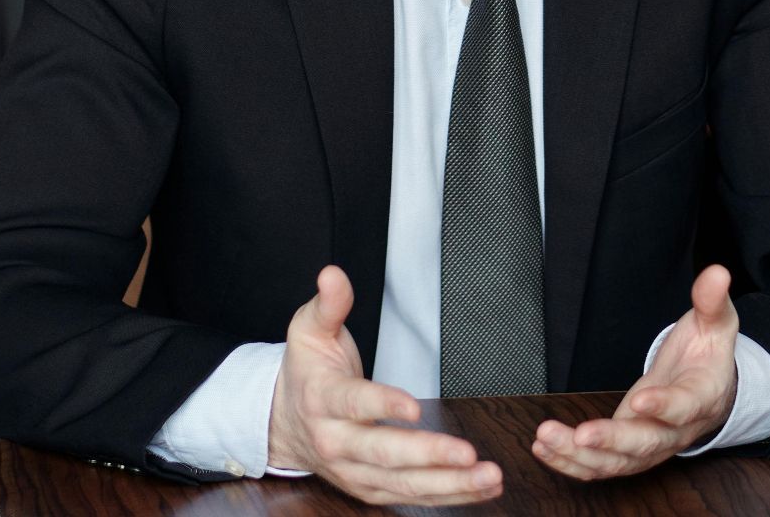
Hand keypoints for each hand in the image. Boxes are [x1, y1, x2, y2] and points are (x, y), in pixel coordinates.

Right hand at [268, 265, 502, 506]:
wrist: (282, 423)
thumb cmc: (306, 374)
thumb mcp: (309, 331)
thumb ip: (329, 304)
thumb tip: (333, 275)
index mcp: (323, 399)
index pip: (354, 403)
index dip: (383, 405)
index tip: (414, 408)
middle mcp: (336, 441)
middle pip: (383, 454)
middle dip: (428, 456)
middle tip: (468, 454)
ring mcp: (352, 470)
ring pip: (402, 484)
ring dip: (449, 484)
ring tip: (488, 477)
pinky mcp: (368, 488)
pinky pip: (409, 496)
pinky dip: (446, 497)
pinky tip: (479, 489)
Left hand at [532, 264, 739, 480]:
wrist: (709, 391)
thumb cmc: (708, 356)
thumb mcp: (716, 324)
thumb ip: (712, 301)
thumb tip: (717, 273)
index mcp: (700, 398)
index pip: (683, 407)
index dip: (662, 407)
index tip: (639, 400)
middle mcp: (675, 431)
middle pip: (644, 444)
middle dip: (611, 441)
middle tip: (581, 435)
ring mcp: (650, 446)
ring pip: (616, 462)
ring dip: (579, 456)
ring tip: (546, 438)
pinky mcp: (627, 452)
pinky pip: (600, 466)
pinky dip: (571, 462)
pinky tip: (543, 448)